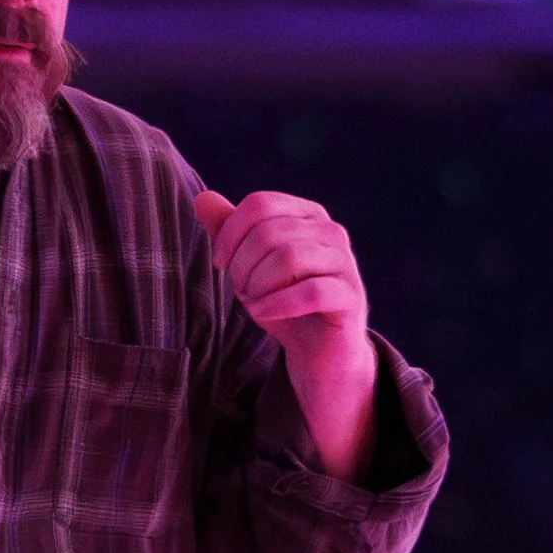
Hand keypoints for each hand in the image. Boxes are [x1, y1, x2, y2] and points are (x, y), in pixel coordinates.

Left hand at [196, 185, 375, 476]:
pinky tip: (265, 315)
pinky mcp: (351, 297)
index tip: (220, 264)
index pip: (260, 204)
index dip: (230, 234)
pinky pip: (310, 291)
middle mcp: (330, 231)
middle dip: (243, 266)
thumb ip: (228, 232)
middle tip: (242, 292)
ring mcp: (344, 263)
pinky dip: (278, 304)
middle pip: (270, 232)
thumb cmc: (283, 304)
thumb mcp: (248, 268)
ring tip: (255, 304)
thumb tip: (202, 198)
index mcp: (307, 215)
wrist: (318, 354)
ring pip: (290, 257)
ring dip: (259, 285)